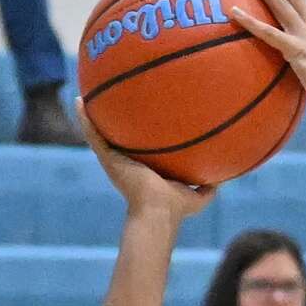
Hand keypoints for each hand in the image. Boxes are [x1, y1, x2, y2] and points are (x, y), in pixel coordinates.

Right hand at [78, 101, 213, 216]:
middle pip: (119, 138)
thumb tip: (226, 178)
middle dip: (115, 121)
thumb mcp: (199, 196)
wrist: (159, 212)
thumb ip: (210, 187)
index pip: (141, 148)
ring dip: (92, 115)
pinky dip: (85, 119)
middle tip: (112, 98)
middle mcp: (128, 162)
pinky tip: (80, 100)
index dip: (140, 134)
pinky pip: (93, 135)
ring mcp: (115, 160)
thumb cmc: (177, 208)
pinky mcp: (108, 159)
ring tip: (86, 94)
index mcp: (146, 168)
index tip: (143, 115)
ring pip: (100, 134)